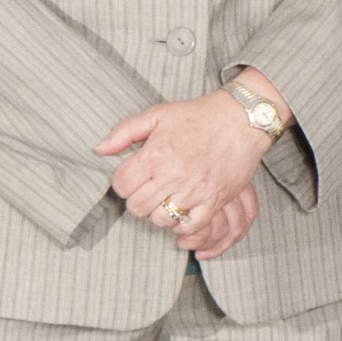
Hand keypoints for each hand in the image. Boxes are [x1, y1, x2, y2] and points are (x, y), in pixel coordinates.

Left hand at [97, 72, 286, 247]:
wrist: (242, 118)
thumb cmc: (200, 115)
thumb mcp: (159, 114)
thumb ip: (125, 132)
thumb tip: (99, 149)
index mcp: (155, 154)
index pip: (121, 185)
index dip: (124, 182)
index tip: (135, 176)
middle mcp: (172, 175)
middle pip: (137, 207)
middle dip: (139, 199)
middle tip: (151, 188)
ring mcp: (194, 190)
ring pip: (160, 220)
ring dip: (160, 212)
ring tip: (167, 198)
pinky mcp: (214, 200)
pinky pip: (189, 226)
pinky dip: (182, 223)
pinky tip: (184, 209)